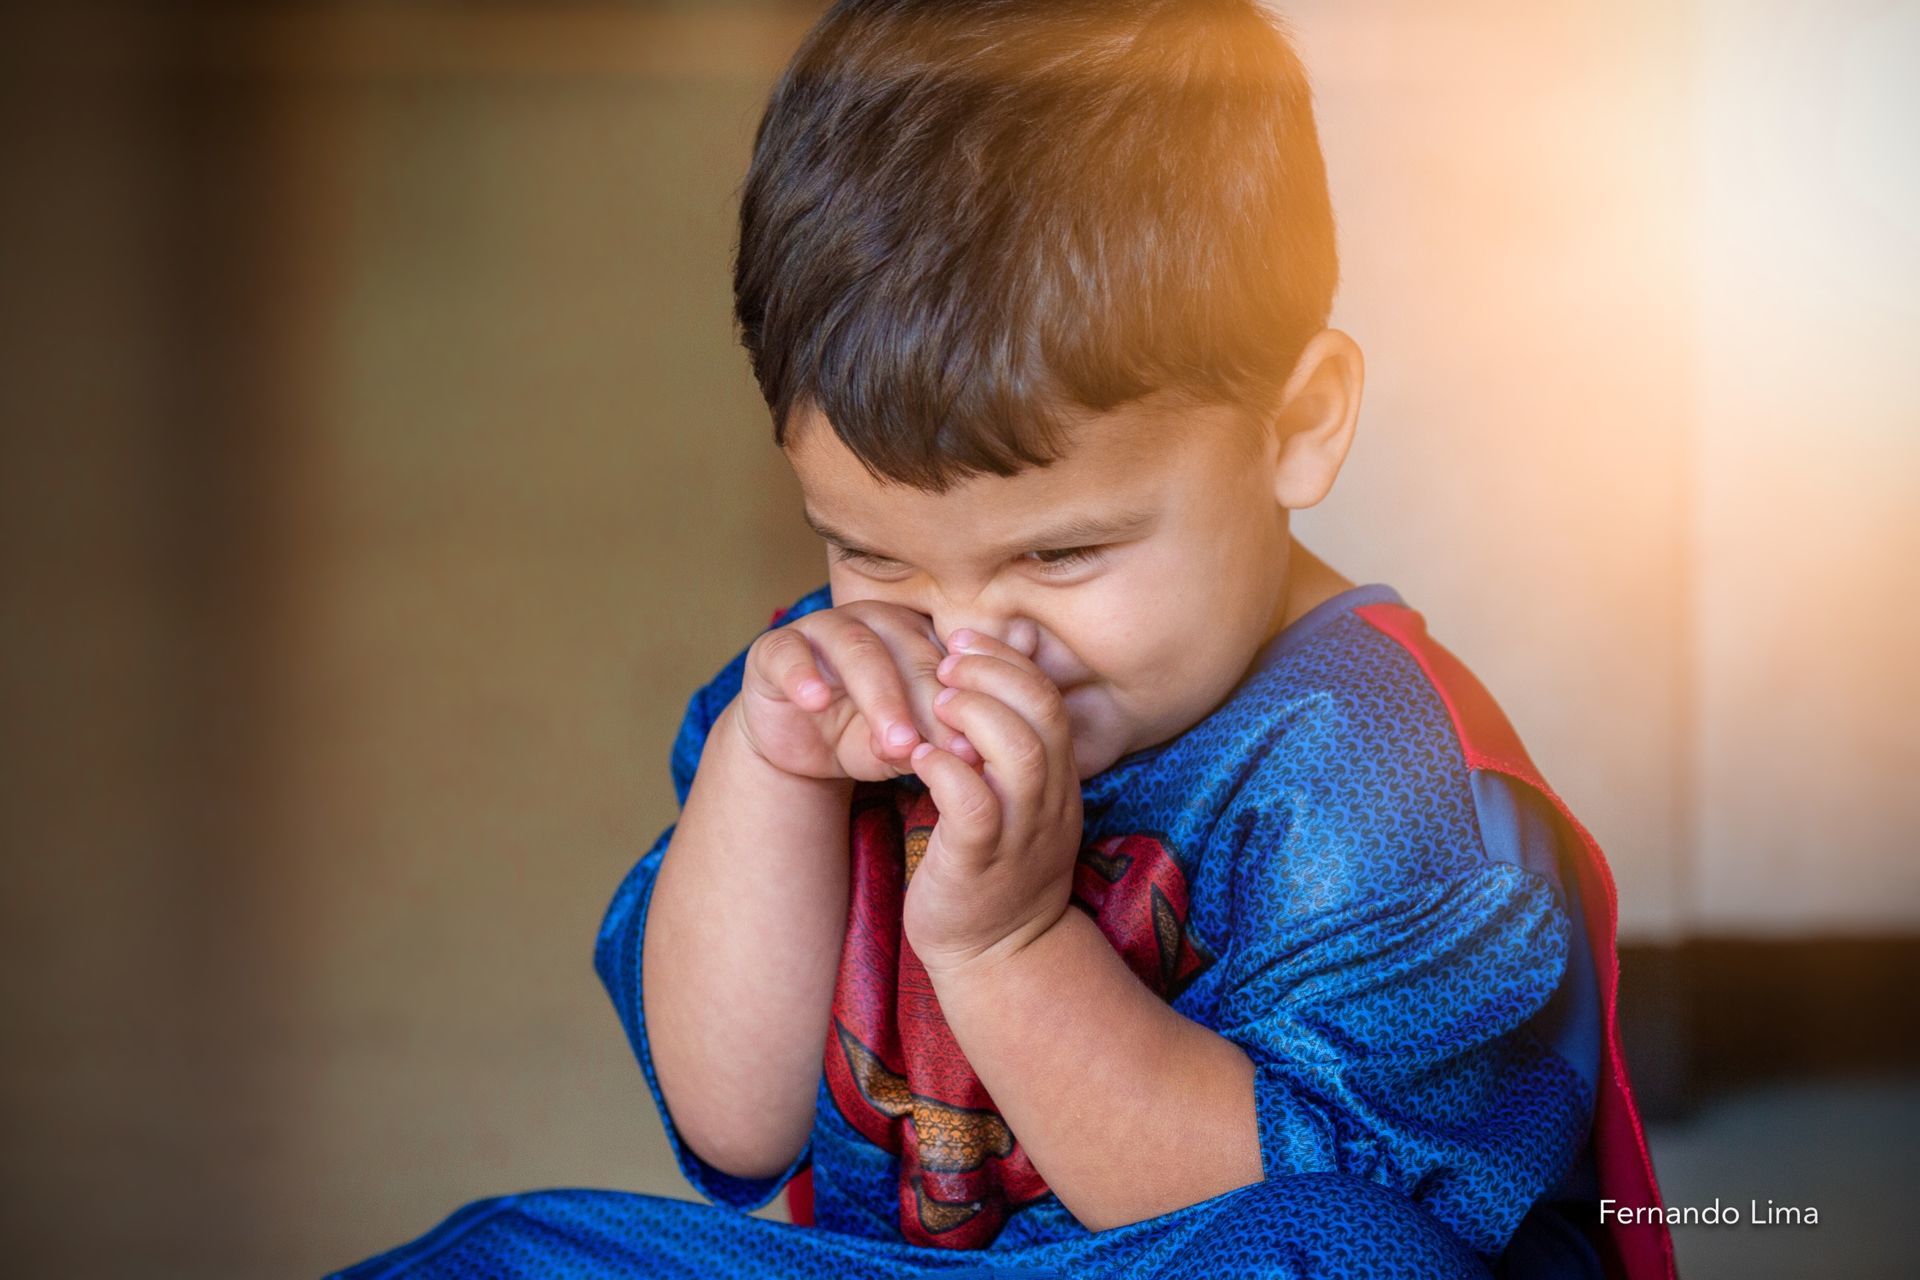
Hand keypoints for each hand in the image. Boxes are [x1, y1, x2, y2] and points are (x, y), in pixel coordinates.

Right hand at [735, 600, 982, 781]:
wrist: (798, 746)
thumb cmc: (859, 738)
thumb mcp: (898, 750)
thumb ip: (925, 747)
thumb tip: (958, 758)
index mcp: (919, 637)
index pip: (947, 667)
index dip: (959, 710)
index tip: (971, 754)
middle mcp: (877, 621)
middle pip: (910, 654)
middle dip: (926, 708)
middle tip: (939, 752)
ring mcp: (825, 627)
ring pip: (858, 649)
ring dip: (879, 697)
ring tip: (893, 743)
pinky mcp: (777, 646)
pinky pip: (790, 651)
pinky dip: (803, 675)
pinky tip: (814, 702)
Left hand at [901, 627, 1083, 975]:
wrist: (999, 959)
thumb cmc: (994, 868)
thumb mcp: (1014, 799)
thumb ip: (1008, 740)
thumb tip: (997, 678)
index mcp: (1058, 781)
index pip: (1049, 698)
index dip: (1008, 659)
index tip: (962, 640)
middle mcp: (1049, 802)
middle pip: (1042, 713)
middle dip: (992, 672)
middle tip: (945, 659)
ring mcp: (1020, 833)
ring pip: (1018, 752)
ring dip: (973, 713)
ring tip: (935, 701)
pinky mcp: (981, 863)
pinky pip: (973, 805)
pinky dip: (947, 770)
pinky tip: (919, 756)